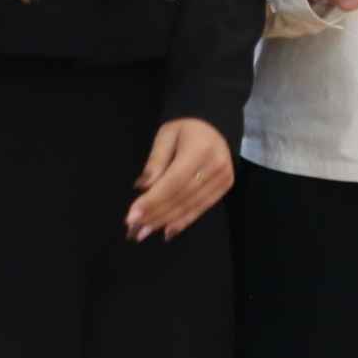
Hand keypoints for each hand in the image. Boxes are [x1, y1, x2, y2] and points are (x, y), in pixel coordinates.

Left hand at [126, 117, 232, 241]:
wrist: (215, 125)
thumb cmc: (185, 128)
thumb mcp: (165, 135)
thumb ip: (155, 162)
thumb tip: (142, 188)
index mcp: (199, 149)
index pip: (172, 182)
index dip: (152, 201)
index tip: (131, 216)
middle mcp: (215, 166)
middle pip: (181, 197)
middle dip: (155, 215)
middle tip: (134, 230)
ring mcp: (223, 178)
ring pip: (190, 206)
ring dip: (166, 221)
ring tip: (145, 232)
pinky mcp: (225, 187)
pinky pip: (202, 208)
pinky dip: (183, 221)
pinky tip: (168, 231)